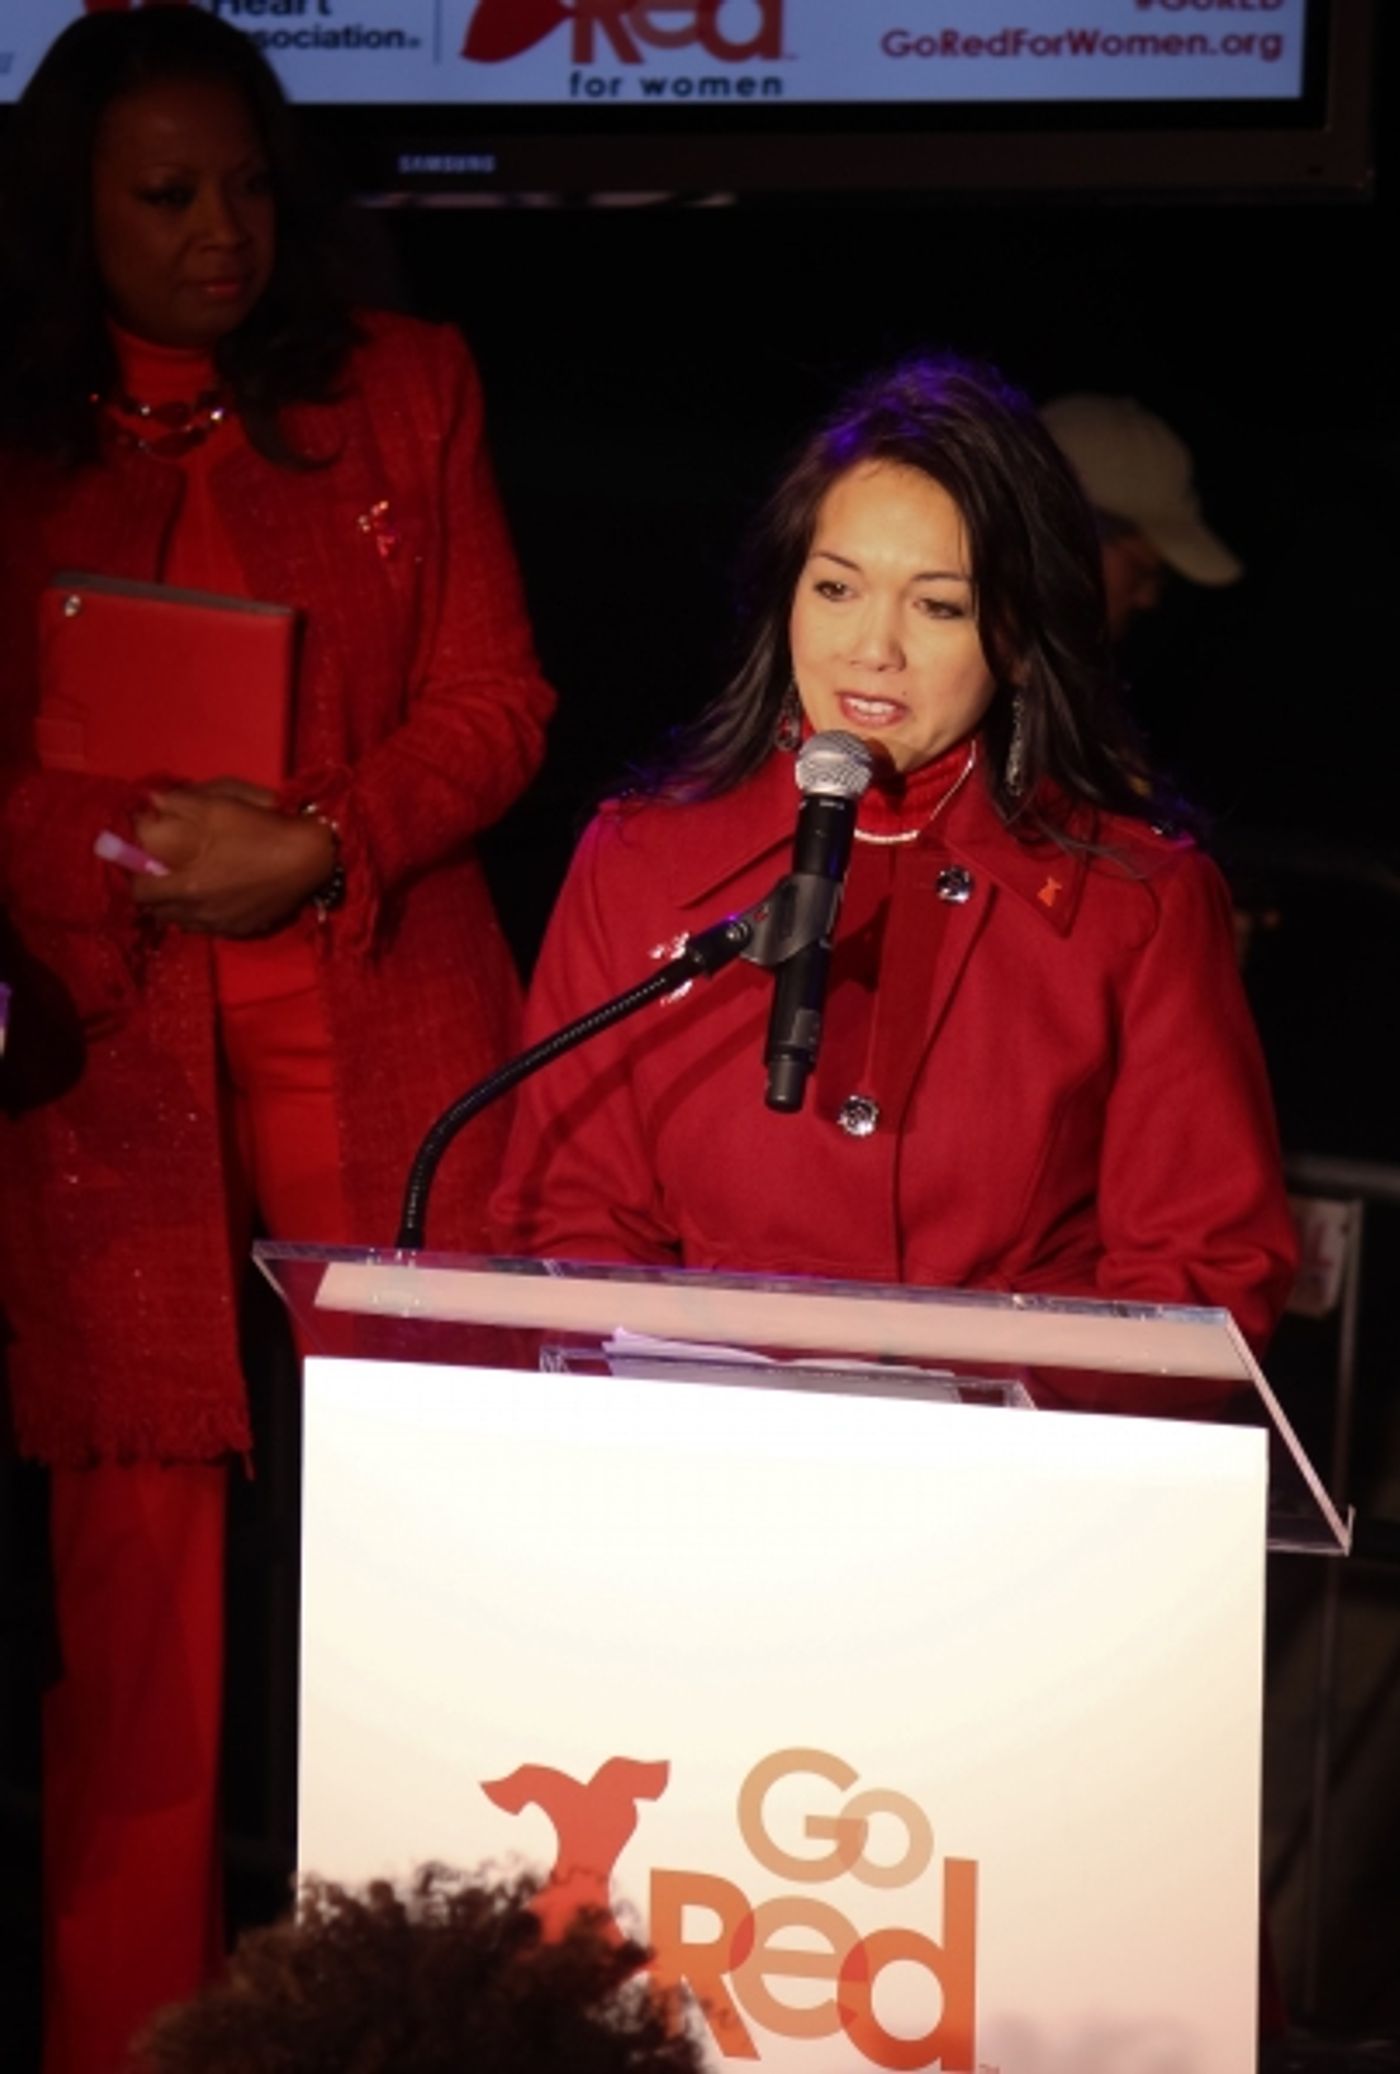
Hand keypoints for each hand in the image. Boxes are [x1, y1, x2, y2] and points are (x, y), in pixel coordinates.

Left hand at [130, 784, 335, 938]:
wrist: (313, 856)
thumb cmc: (263, 827)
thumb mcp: (220, 803)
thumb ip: (179, 801)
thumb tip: (150, 800)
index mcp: (186, 884)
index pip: (140, 892)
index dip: (136, 876)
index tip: (144, 860)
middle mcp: (200, 912)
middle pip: (159, 912)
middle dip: (156, 892)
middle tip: (165, 872)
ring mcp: (223, 924)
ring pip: (184, 922)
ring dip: (178, 906)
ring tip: (190, 885)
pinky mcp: (244, 929)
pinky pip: (211, 927)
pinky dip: (205, 914)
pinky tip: (219, 895)